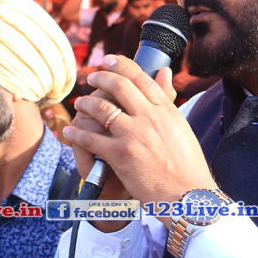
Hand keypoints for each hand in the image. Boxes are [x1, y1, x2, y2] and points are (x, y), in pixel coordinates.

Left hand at [64, 55, 214, 226]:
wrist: (187, 196)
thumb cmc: (187, 165)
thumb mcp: (181, 126)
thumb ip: (168, 100)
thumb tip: (163, 71)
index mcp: (166, 110)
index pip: (141, 78)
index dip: (122, 65)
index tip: (109, 60)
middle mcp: (150, 118)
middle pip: (119, 86)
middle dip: (100, 79)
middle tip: (91, 78)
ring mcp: (134, 135)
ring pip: (101, 109)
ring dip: (86, 104)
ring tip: (80, 104)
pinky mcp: (121, 155)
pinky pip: (91, 139)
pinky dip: (77, 134)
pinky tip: (70, 133)